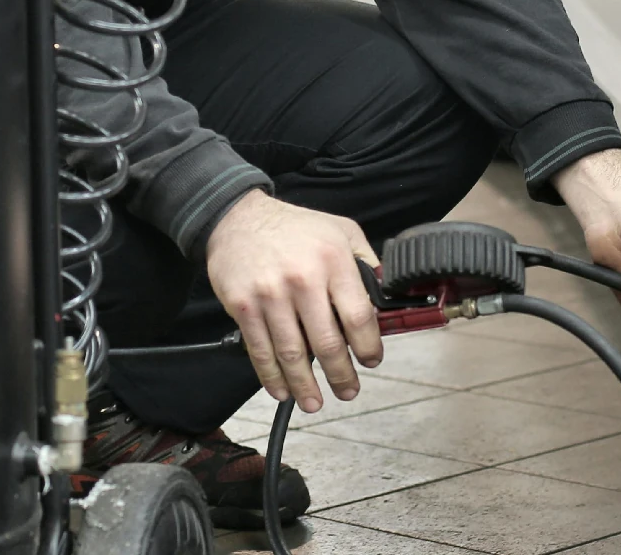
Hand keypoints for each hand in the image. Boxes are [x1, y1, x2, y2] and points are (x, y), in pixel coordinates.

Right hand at [205, 190, 382, 412]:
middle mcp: (303, 279)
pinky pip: (260, 350)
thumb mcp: (341, 229)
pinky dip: (271, 376)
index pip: (358, 316)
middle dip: (340, 375)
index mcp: (333, 261)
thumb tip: (384, 296)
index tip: (371, 360)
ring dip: (305, 385)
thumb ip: (365, 261)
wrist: (236, 218)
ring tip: (315, 402)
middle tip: (348, 392)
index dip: (368, 346)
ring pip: (293, 353)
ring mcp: (270, 295)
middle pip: (327, 342)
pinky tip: (281, 390)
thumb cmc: (294, 227)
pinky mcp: (243, 306)